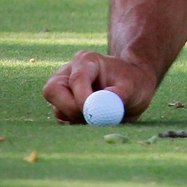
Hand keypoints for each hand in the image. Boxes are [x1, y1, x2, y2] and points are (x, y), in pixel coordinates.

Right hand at [42, 50, 156, 124]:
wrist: (132, 88)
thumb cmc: (133, 83)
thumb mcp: (133, 87)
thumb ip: (116, 96)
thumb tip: (98, 110)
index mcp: (86, 61)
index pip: (76, 79)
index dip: (82, 98)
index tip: (95, 114)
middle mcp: (69, 73)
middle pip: (53, 91)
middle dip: (70, 109)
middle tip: (92, 120)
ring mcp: (63, 89)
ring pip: (58, 109)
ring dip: (78, 119)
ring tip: (102, 117)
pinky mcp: (62, 106)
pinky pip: (63, 120)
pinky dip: (77, 125)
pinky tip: (95, 119)